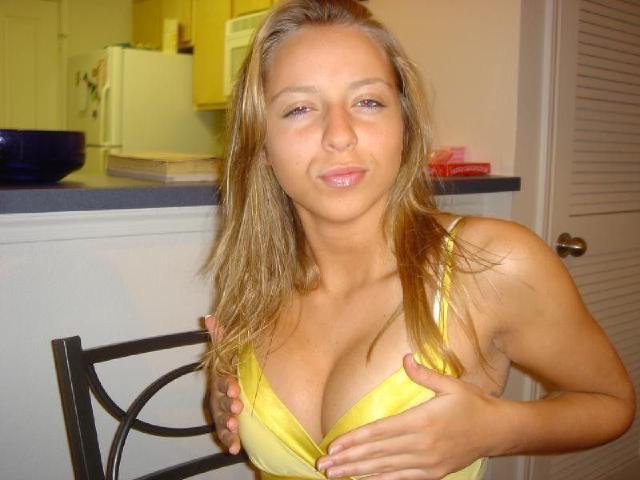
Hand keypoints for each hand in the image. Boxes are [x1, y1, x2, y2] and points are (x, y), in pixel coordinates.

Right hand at [205, 315, 244, 454]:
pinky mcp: (228, 428)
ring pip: (221, 420)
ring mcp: (222, 413)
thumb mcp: (228, 354)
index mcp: (220, 380)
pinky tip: (235, 449)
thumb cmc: (233, 370)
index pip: (222, 381)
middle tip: (237, 408)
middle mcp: (218, 397)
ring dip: (227, 425)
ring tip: (235, 428)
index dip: (227, 384)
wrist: (237, 391)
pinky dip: (230, 442)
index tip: (235, 388)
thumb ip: (220, 337)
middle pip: (220, 402)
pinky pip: (226, 437)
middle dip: (228, 405)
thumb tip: (209, 317)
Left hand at [317, 354, 502, 479]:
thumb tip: (405, 358)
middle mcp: (421, 445)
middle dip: (348, 459)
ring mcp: (427, 462)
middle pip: (377, 453)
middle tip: (323, 465)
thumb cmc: (473, 404)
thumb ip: (425, 374)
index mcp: (422, 421)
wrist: (498, 431)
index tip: (334, 444)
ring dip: (358, 471)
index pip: (380, 432)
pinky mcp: (433, 473)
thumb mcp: (450, 384)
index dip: (355, 439)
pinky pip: (401, 479)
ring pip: (385, 468)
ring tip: (335, 474)